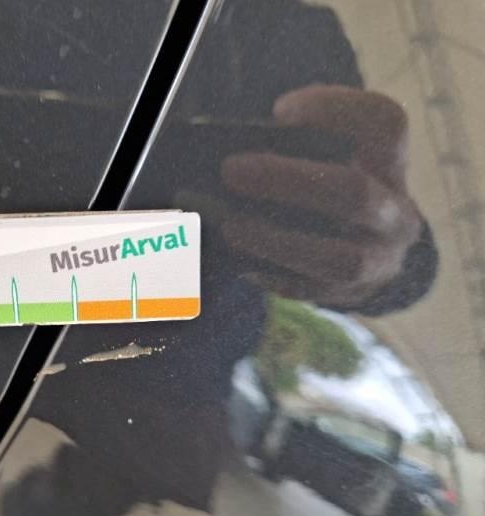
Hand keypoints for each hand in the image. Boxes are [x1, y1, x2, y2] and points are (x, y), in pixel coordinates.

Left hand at [219, 85, 422, 307]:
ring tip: (230, 227)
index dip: (334, 110)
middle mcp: (396, 212)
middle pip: (353, 193)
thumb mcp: (325, 159)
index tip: (280, 111)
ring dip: (277, 242)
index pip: (384, 123)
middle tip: (231, 171)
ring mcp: (378, 261)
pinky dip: (269, 271)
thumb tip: (237, 163)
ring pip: (339, 258)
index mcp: (389, 163)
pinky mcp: (347, 294)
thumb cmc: (325, 186)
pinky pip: (309, 289)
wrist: (365, 248)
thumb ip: (292, 149)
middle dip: (287, 181)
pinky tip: (238, 259)